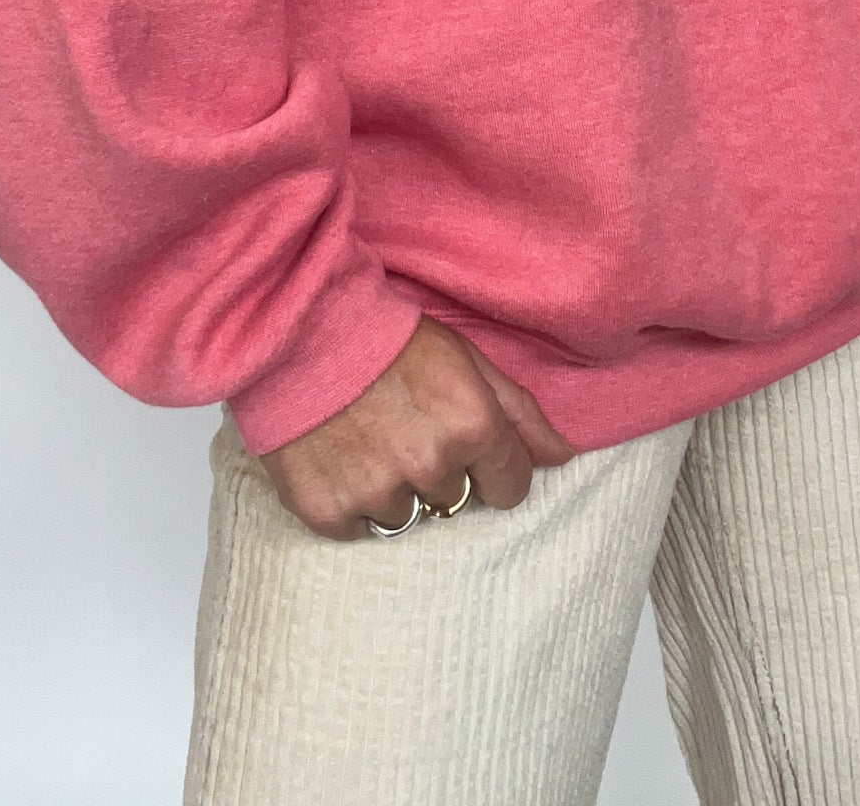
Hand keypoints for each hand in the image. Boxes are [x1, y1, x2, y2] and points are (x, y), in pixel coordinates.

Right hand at [257, 316, 577, 541]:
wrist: (298, 329)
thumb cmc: (388, 336)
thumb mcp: (465, 358)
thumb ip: (520, 411)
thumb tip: (561, 458)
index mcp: (472, 425)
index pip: (511, 488)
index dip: (493, 469)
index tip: (466, 447)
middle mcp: (430, 465)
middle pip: (456, 503)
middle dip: (440, 473)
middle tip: (406, 430)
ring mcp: (377, 492)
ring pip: (406, 518)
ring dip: (393, 489)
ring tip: (368, 441)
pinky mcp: (328, 510)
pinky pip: (357, 529)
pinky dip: (351, 502)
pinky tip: (340, 458)